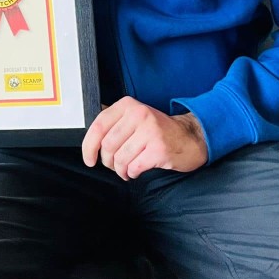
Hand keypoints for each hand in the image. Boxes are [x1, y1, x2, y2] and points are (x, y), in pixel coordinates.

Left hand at [81, 96, 207, 179]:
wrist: (190, 137)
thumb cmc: (158, 130)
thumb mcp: (134, 116)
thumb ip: (113, 121)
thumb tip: (88, 131)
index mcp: (127, 105)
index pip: (98, 126)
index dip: (88, 146)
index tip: (89, 159)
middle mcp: (138, 115)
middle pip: (108, 145)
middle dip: (107, 161)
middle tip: (113, 165)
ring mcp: (150, 132)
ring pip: (120, 158)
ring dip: (120, 170)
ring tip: (125, 170)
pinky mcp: (159, 149)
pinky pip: (134, 167)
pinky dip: (132, 172)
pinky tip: (135, 171)